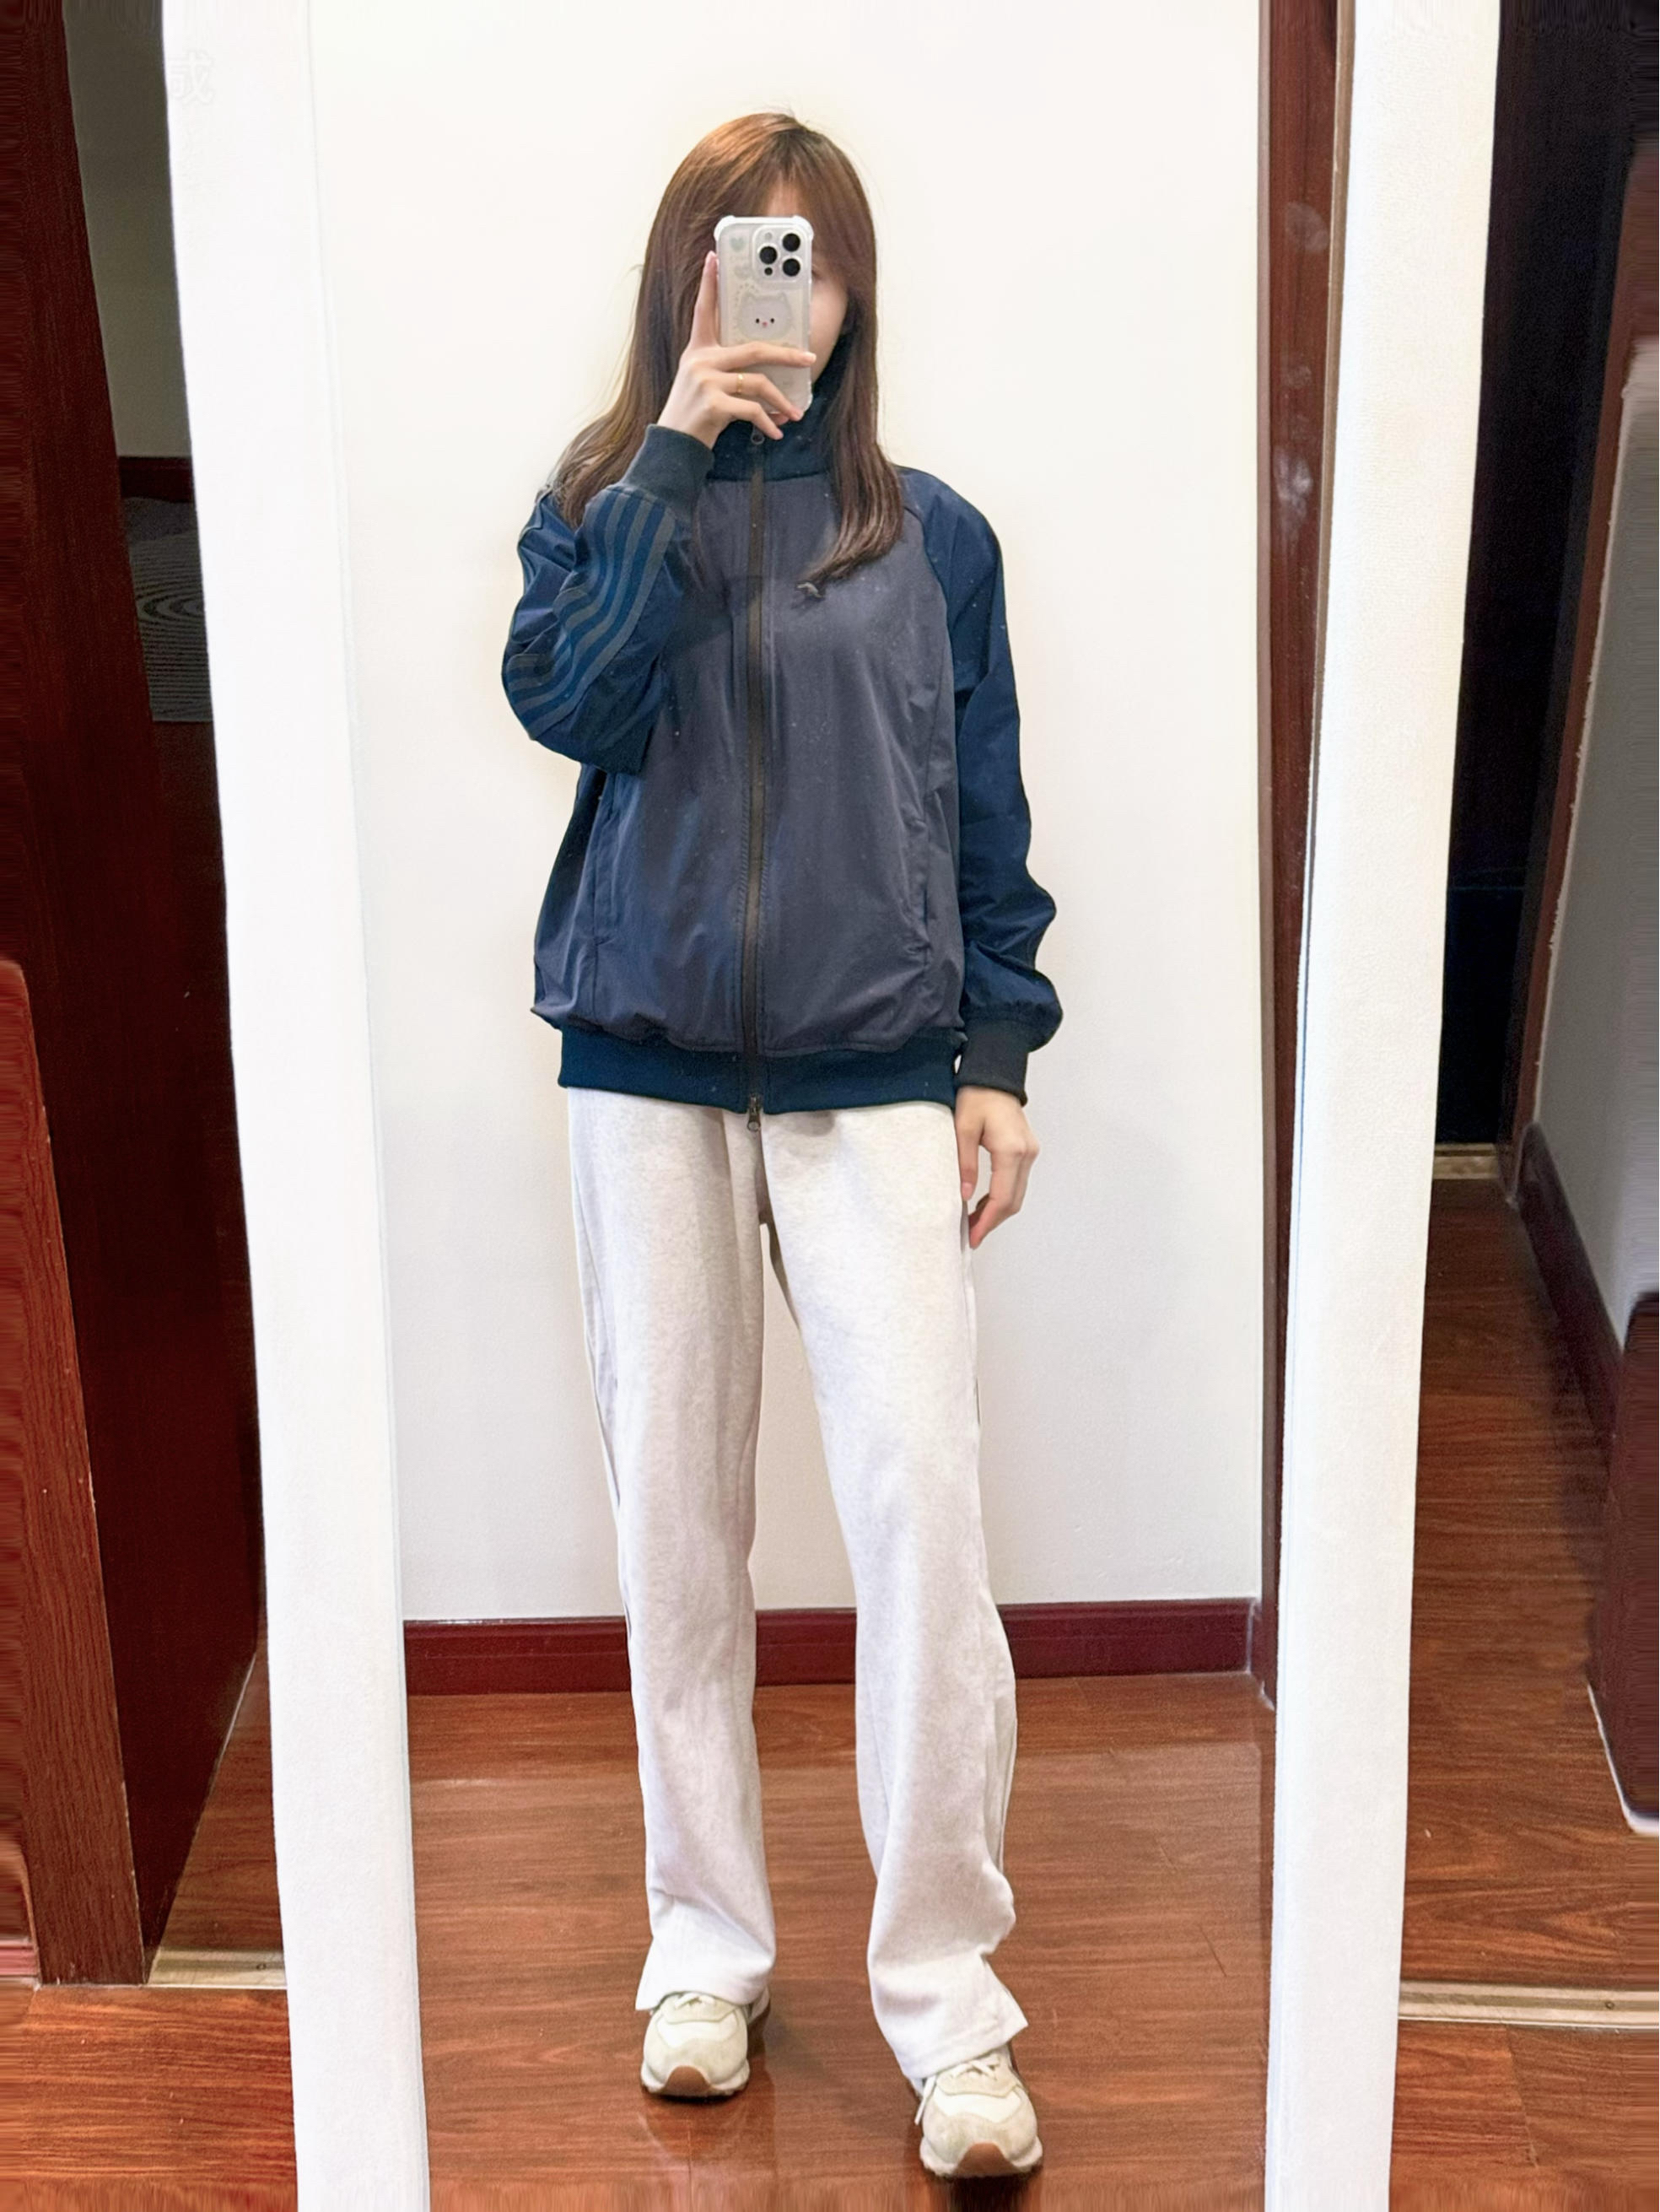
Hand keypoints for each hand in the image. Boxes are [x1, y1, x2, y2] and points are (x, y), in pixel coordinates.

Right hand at [657, 251, 815, 447]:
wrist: (673, 445)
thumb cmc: (693, 414)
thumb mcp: (701, 383)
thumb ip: (724, 369)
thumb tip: (764, 373)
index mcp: (698, 351)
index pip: (704, 310)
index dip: (709, 283)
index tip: (713, 256)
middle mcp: (701, 361)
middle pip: (753, 348)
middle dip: (786, 355)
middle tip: (809, 359)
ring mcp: (706, 382)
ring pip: (758, 383)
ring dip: (781, 401)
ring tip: (795, 414)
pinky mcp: (713, 405)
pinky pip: (752, 410)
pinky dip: (768, 423)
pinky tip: (776, 433)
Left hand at [954, 1087, 1039, 1248]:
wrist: (994, 1075)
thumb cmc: (976, 1096)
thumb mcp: (962, 1130)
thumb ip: (965, 1165)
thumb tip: (966, 1197)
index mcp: (1011, 1150)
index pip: (1002, 1198)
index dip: (987, 1222)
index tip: (972, 1236)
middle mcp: (1026, 1154)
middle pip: (1013, 1201)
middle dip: (992, 1222)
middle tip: (970, 1235)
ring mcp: (1029, 1152)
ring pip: (1017, 1194)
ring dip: (997, 1211)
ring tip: (973, 1223)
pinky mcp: (1027, 1150)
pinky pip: (1017, 1182)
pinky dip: (1002, 1197)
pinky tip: (984, 1204)